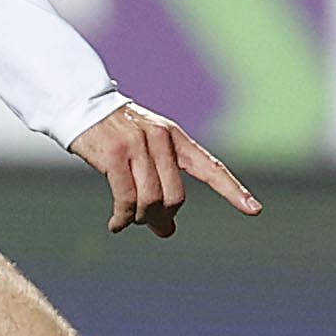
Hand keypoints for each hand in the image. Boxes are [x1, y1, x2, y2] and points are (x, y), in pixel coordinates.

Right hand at [67, 104, 259, 238]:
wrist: (82, 106)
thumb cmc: (117, 135)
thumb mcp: (146, 149)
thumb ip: (161, 181)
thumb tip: (167, 229)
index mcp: (176, 138)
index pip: (210, 167)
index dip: (232, 190)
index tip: (254, 209)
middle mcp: (161, 139)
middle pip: (175, 197)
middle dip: (164, 218)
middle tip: (155, 227)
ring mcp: (137, 146)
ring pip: (151, 201)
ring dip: (141, 220)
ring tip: (129, 222)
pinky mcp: (114, 156)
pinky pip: (126, 200)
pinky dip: (122, 219)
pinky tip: (116, 225)